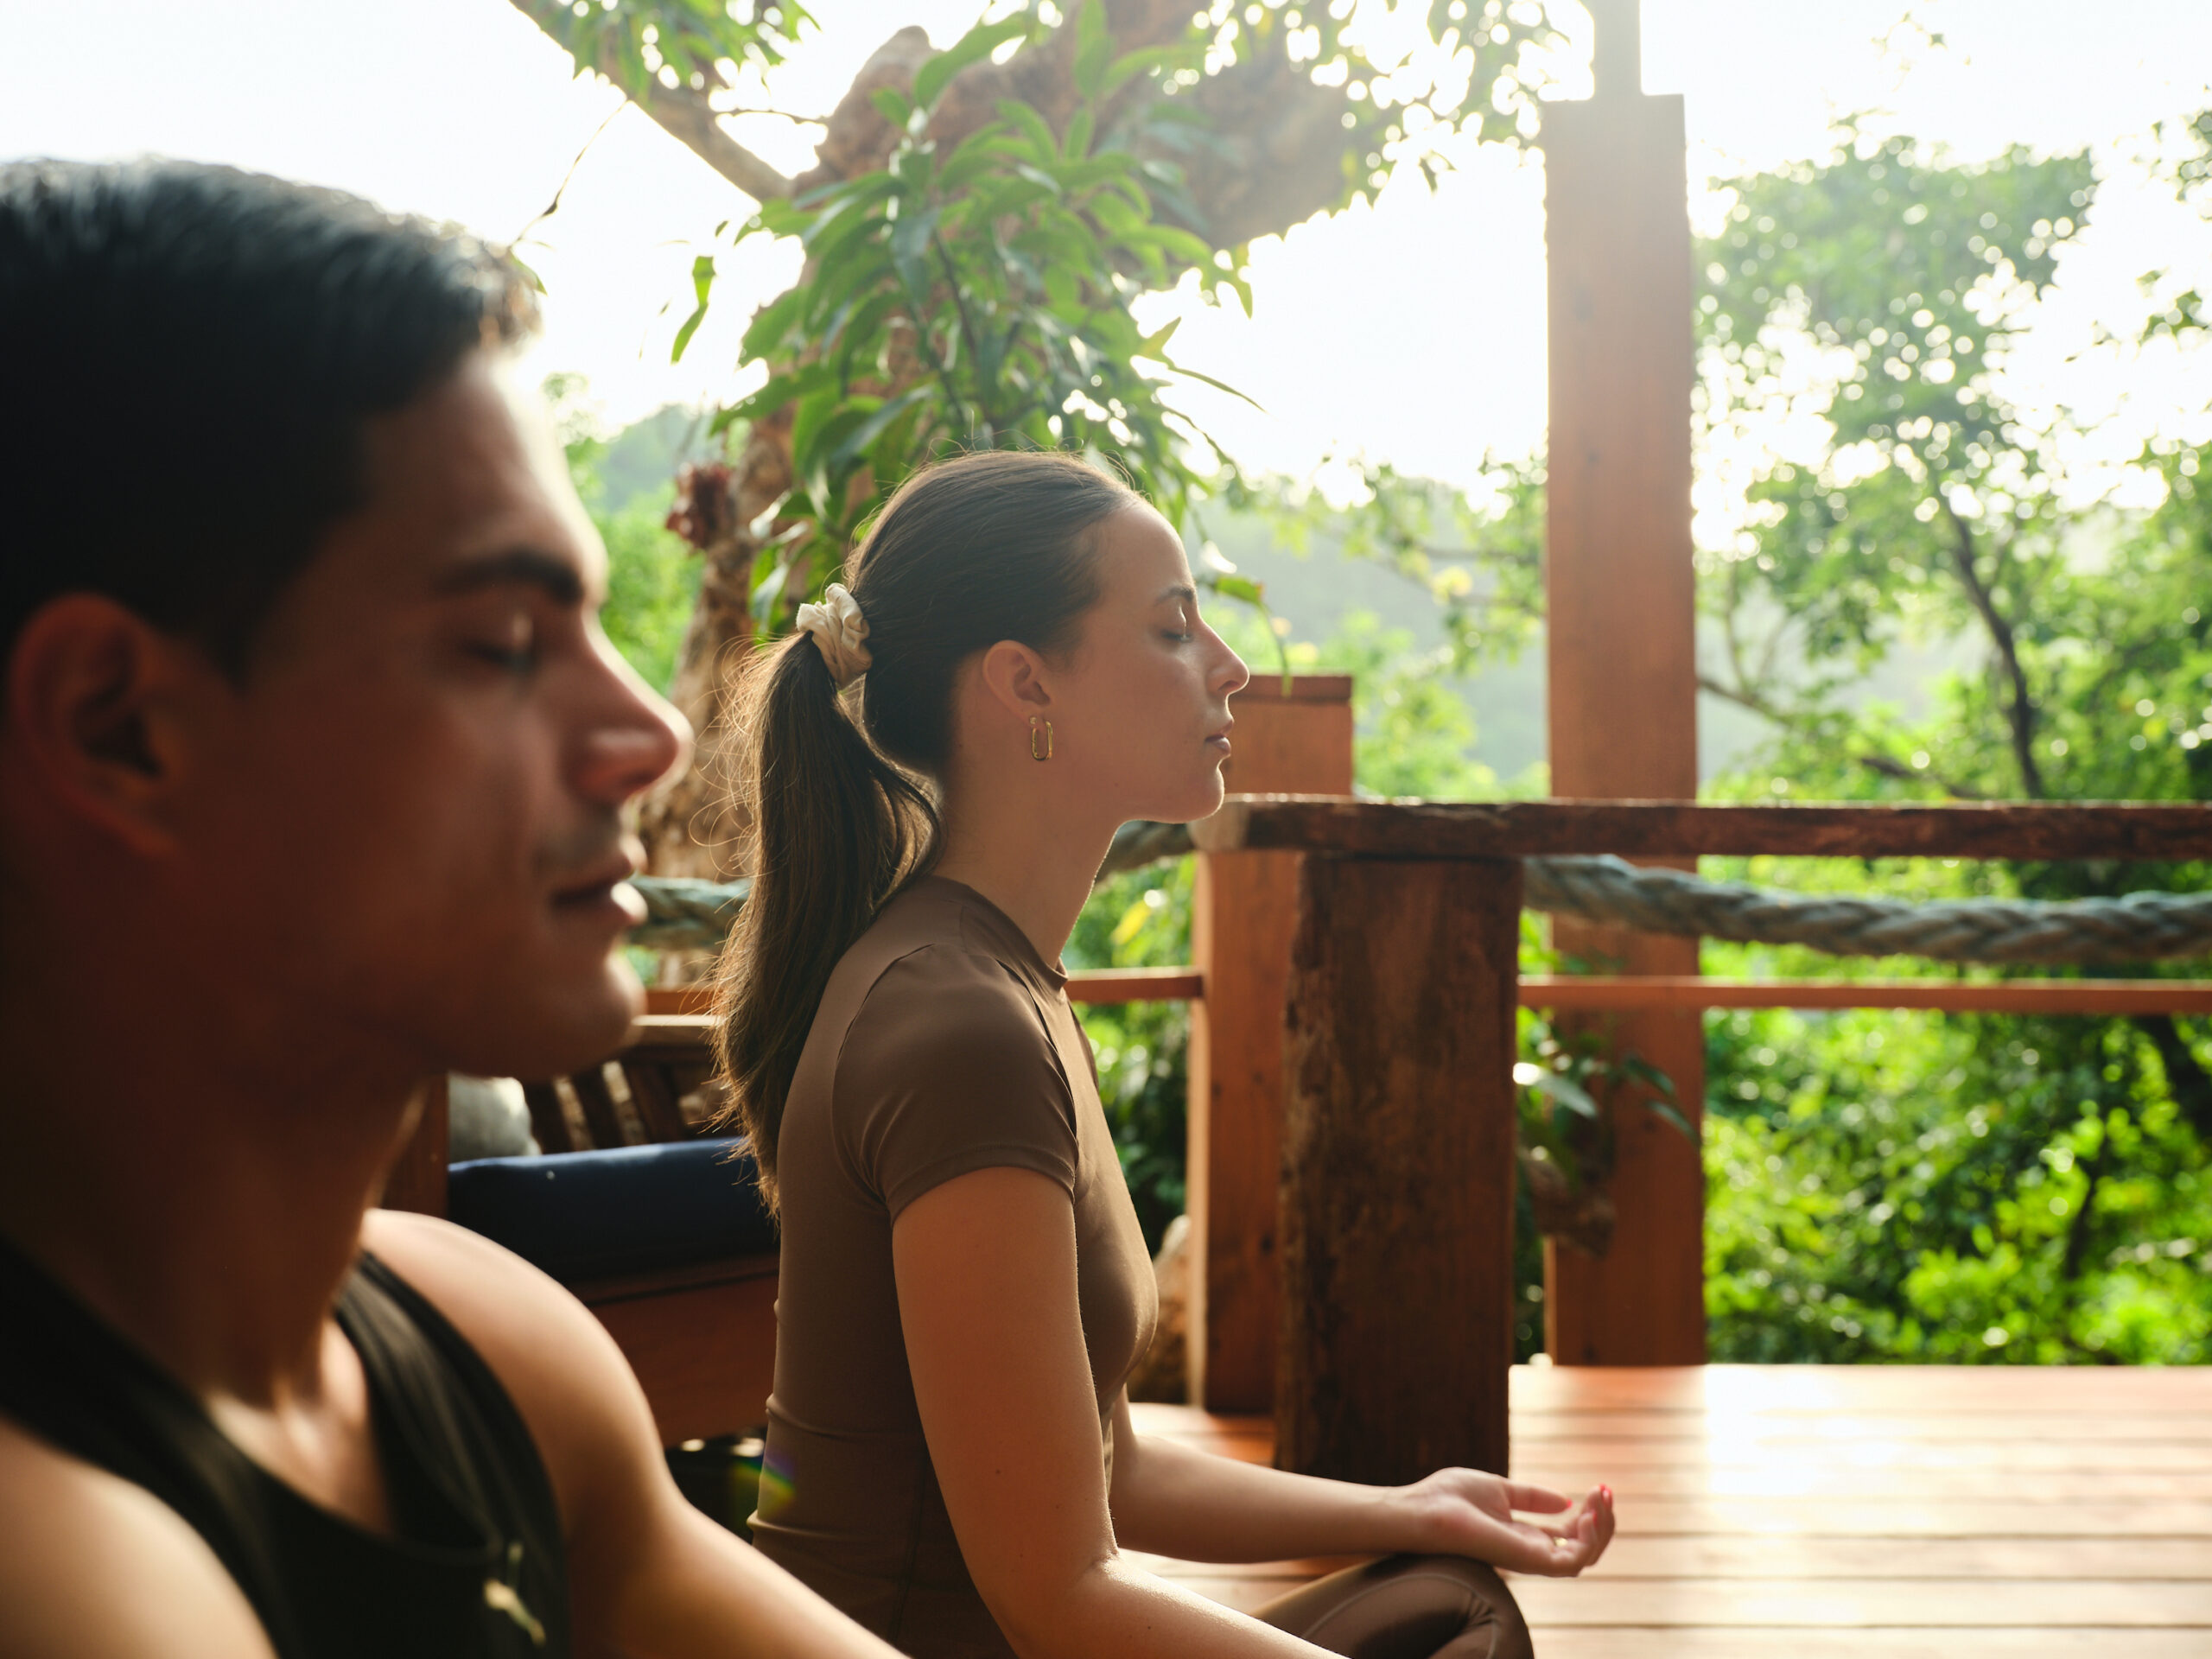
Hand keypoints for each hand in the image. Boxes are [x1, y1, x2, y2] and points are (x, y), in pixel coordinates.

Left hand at [1393, 1466, 1614, 1576]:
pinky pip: (1572, 1563)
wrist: (1425, 1510)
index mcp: (1525, 1535)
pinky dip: (1588, 1540)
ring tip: (1599, 1499)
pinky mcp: (1528, 1561)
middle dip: (1604, 1521)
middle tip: (1606, 1490)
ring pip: (1585, 1558)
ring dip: (1602, 1529)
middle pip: (1585, 1547)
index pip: (1572, 1536)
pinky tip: (1586, 1513)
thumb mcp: (1500, 1489)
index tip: (1599, 1486)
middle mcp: (1531, 1550)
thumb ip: (1532, 1498)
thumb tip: (1566, 1499)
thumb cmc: (1450, 1498)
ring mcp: (1531, 1558)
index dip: (1593, 1514)